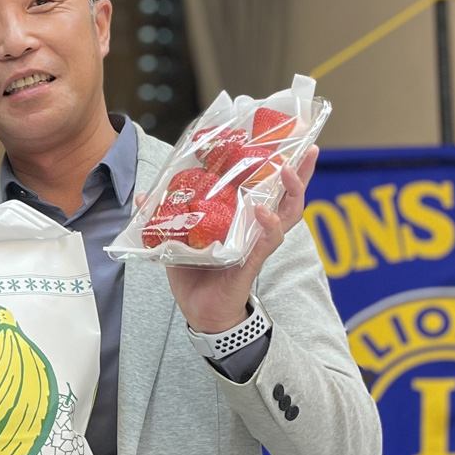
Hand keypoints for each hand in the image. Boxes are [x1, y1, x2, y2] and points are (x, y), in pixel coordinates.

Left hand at [163, 145, 318, 333]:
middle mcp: (256, 229)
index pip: (267, 189)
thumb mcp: (176, 241)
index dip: (280, 168)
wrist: (199, 312)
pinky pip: (267, 242)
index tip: (288, 142)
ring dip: (291, 191)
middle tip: (311, 149)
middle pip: (287, 197)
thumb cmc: (195, 277)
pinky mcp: (252, 262)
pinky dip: (267, 226)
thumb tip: (143, 196)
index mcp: (242, 220)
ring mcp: (258, 245)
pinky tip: (263, 213)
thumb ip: (164, 218)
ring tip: (289, 170)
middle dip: (301, 173)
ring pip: (286, 215)